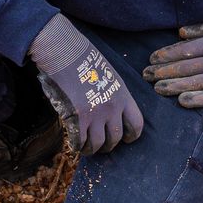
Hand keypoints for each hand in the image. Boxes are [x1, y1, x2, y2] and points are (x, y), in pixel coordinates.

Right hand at [28, 15, 144, 154]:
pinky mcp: (78, 118)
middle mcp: (113, 107)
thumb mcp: (108, 75)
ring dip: (92, 149)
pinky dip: (77, 146)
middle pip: (116, 138)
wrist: (65, 53)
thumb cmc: (83, 59)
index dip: (132, 135)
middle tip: (101, 145)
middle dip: (109, 145)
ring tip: (86, 148)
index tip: (125, 138)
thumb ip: (112, 94)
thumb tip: (108, 111)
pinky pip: (80, 141)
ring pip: (98, 144)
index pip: (137, 124)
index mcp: (123, 95)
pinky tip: (74, 143)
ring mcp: (96, 114)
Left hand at [144, 17, 202, 107]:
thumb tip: (180, 32)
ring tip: (158, 88)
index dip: (166, 55)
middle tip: (146, 75)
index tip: (151, 58)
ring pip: (196, 83)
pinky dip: (198, 100)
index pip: (185, 50)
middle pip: (186, 68)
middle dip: (163, 71)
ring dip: (174, 86)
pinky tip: (182, 101)